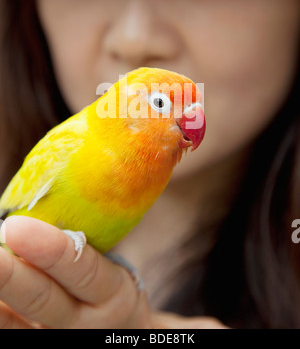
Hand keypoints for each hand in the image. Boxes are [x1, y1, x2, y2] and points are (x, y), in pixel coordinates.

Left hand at [0, 216, 227, 328]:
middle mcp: (82, 325)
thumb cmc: (124, 309)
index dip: (53, 252)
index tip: (19, 228)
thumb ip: (187, 326)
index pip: (86, 273)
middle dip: (16, 278)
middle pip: (47, 302)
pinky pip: (9, 327)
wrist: (117, 341)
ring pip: (18, 321)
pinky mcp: (32, 333)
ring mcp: (53, 332)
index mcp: (115, 302)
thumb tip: (218, 334)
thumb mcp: (144, 302)